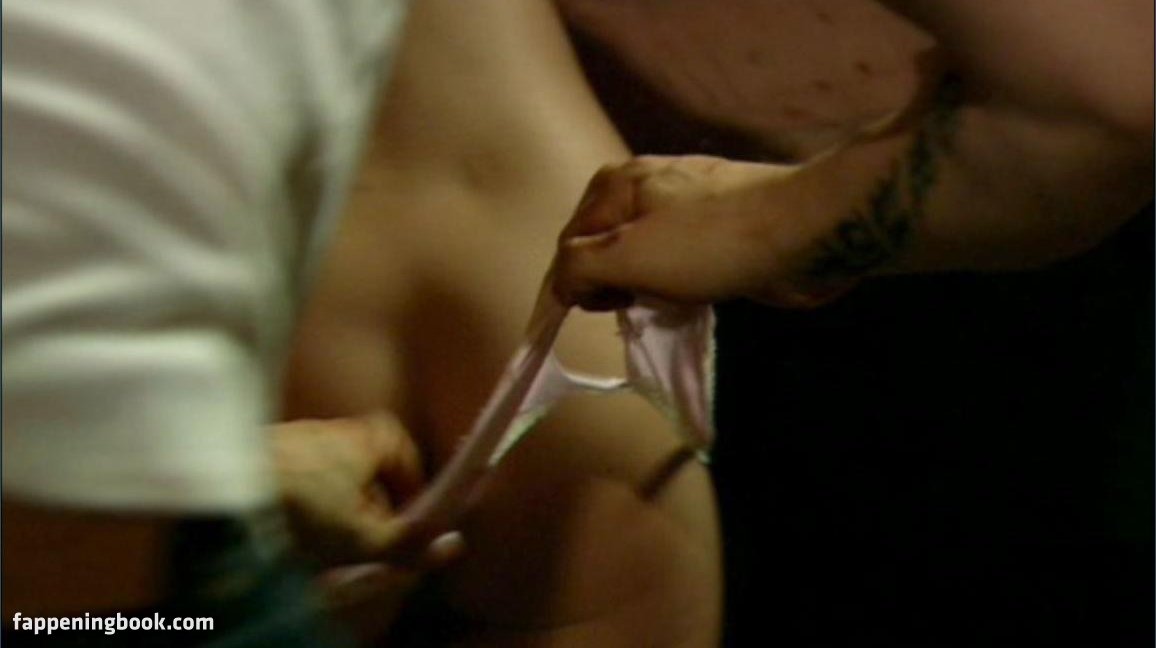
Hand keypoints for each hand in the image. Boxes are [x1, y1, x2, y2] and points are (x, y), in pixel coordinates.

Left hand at [272, 413, 463, 567]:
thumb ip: (408, 543)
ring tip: (324, 543)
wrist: (225, 483)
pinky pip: (300, 479)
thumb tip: (450, 547)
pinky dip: (302, 504)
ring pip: (333, 478)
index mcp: (372, 435)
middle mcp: (339, 427)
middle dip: (372, 508)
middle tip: (365, 542)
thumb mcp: (363, 537)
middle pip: (370, 471)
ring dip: (335, 510)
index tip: (405, 525)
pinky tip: (291, 531)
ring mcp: (300, 436)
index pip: (408, 458)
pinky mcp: (268, 450)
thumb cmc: (304, 504)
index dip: (411, 495)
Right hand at [552, 155, 857, 309]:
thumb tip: (564, 286)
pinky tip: (690, 302)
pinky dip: (674, 290)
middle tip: (630, 312)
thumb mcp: (627, 255)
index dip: (571, 287)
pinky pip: (677, 267)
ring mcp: (684, 209)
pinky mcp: (717, 233)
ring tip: (663, 308)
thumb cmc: (710, 242)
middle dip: (609, 288)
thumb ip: (578, 268)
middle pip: (603, 251)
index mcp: (616, 183)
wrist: (805, 231)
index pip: (569, 243)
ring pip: (642, 262)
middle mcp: (645, 188)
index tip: (584, 323)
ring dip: (644, 292)